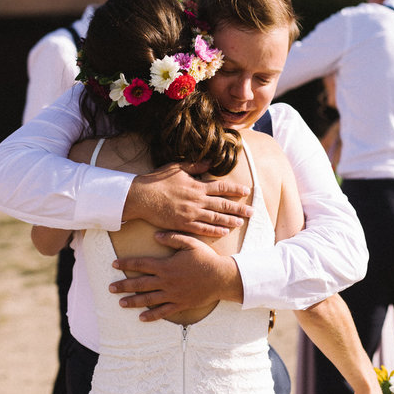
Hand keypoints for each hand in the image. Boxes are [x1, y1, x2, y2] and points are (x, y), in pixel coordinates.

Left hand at [109, 232, 242, 320]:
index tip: (114, 264)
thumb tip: (155, 236)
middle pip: (140, 283)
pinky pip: (163, 312)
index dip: (127, 263)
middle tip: (110, 288)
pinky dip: (151, 316)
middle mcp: (166, 281)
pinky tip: (141, 318)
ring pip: (148, 299)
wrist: (221, 278)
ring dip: (133, 301)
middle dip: (124, 285)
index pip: (141, 264)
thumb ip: (173, 238)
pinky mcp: (180, 304)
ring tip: (121, 303)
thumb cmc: (206, 258)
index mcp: (166, 265)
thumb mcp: (191, 243)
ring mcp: (172, 294)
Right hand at [123, 162, 251, 237]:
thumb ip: (195, 166)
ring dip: (230, 220)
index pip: (221, 187)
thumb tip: (210, 161)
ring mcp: (191, 213)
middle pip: (223, 204)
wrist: (141, 196)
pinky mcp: (183, 224)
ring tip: (242, 223)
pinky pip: (202, 229)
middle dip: (239, 208)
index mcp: (197, 186)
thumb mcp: (177, 168)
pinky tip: (224, 232)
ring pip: (215, 218)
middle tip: (252, 212)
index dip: (235, 190)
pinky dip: (214, 230)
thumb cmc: (157, 180)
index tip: (246, 191)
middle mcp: (197, 200)